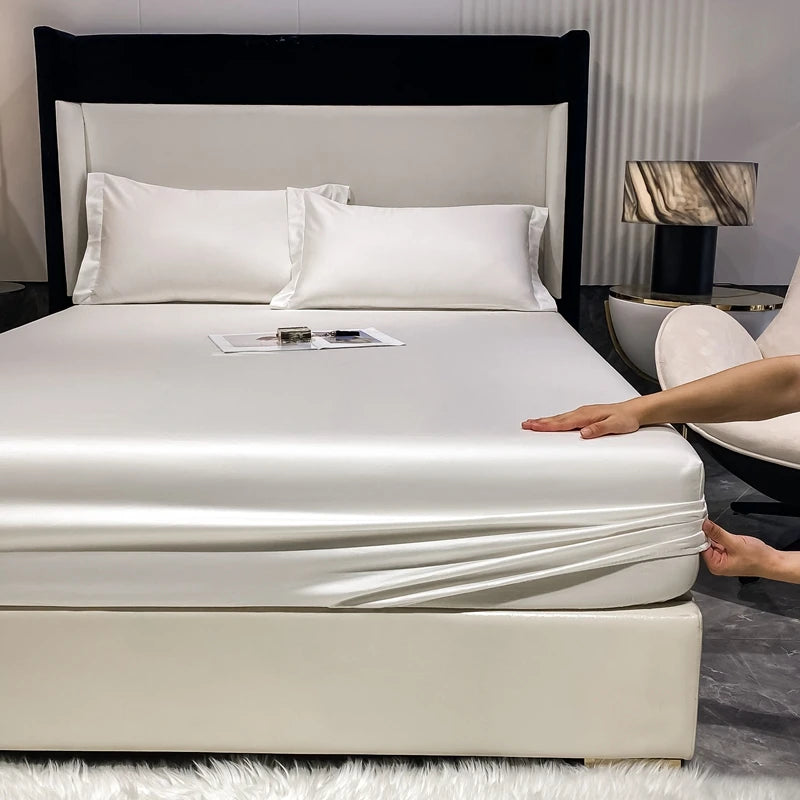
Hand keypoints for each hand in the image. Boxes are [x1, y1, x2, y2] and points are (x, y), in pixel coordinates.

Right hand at [521, 402, 641, 437]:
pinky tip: (551, 422)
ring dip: (545, 421)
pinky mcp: (585, 415)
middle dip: (540, 422)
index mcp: (586, 416)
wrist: (634, 411)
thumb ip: (599, 429)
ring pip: (559, 418)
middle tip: (525, 424)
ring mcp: (582, 413)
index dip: (547, 425)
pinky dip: (554, 420)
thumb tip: (583, 433)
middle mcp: (582, 413)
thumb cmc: (626, 419)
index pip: (562, 422)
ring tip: (532, 423)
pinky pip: (565, 418)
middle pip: (556, 419)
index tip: (533, 426)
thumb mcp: (615, 426)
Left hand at [701, 519, 777, 577]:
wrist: (772, 561)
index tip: (697, 525)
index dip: (699, 535)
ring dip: (712, 534)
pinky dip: (718, 536)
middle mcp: (716, 563)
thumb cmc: (757, 558)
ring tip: (712, 525)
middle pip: (704, 544)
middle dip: (705, 534)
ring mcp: (722, 558)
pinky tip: (718, 530)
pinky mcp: (727, 552)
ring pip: (711, 542)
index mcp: (715, 565)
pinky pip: (718, 542)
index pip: (700, 548)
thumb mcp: (735, 543)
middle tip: (704, 522)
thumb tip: (705, 525)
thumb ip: (718, 533)